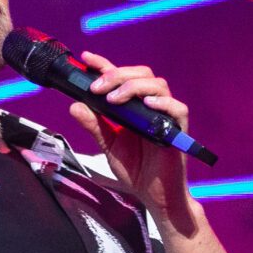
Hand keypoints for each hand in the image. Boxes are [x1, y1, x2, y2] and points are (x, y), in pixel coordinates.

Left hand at [69, 50, 192, 218]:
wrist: (153, 194)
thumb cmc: (134, 168)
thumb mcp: (107, 145)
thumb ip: (93, 125)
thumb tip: (74, 105)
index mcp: (132, 106)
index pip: (121, 77)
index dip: (105, 65)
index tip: (86, 59)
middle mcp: (150, 106)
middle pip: (141, 74)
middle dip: (117, 75)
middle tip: (96, 88)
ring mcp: (165, 115)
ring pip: (157, 86)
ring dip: (133, 87)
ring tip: (113, 100)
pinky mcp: (178, 129)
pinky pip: (178, 109)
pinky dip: (162, 103)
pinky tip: (146, 104)